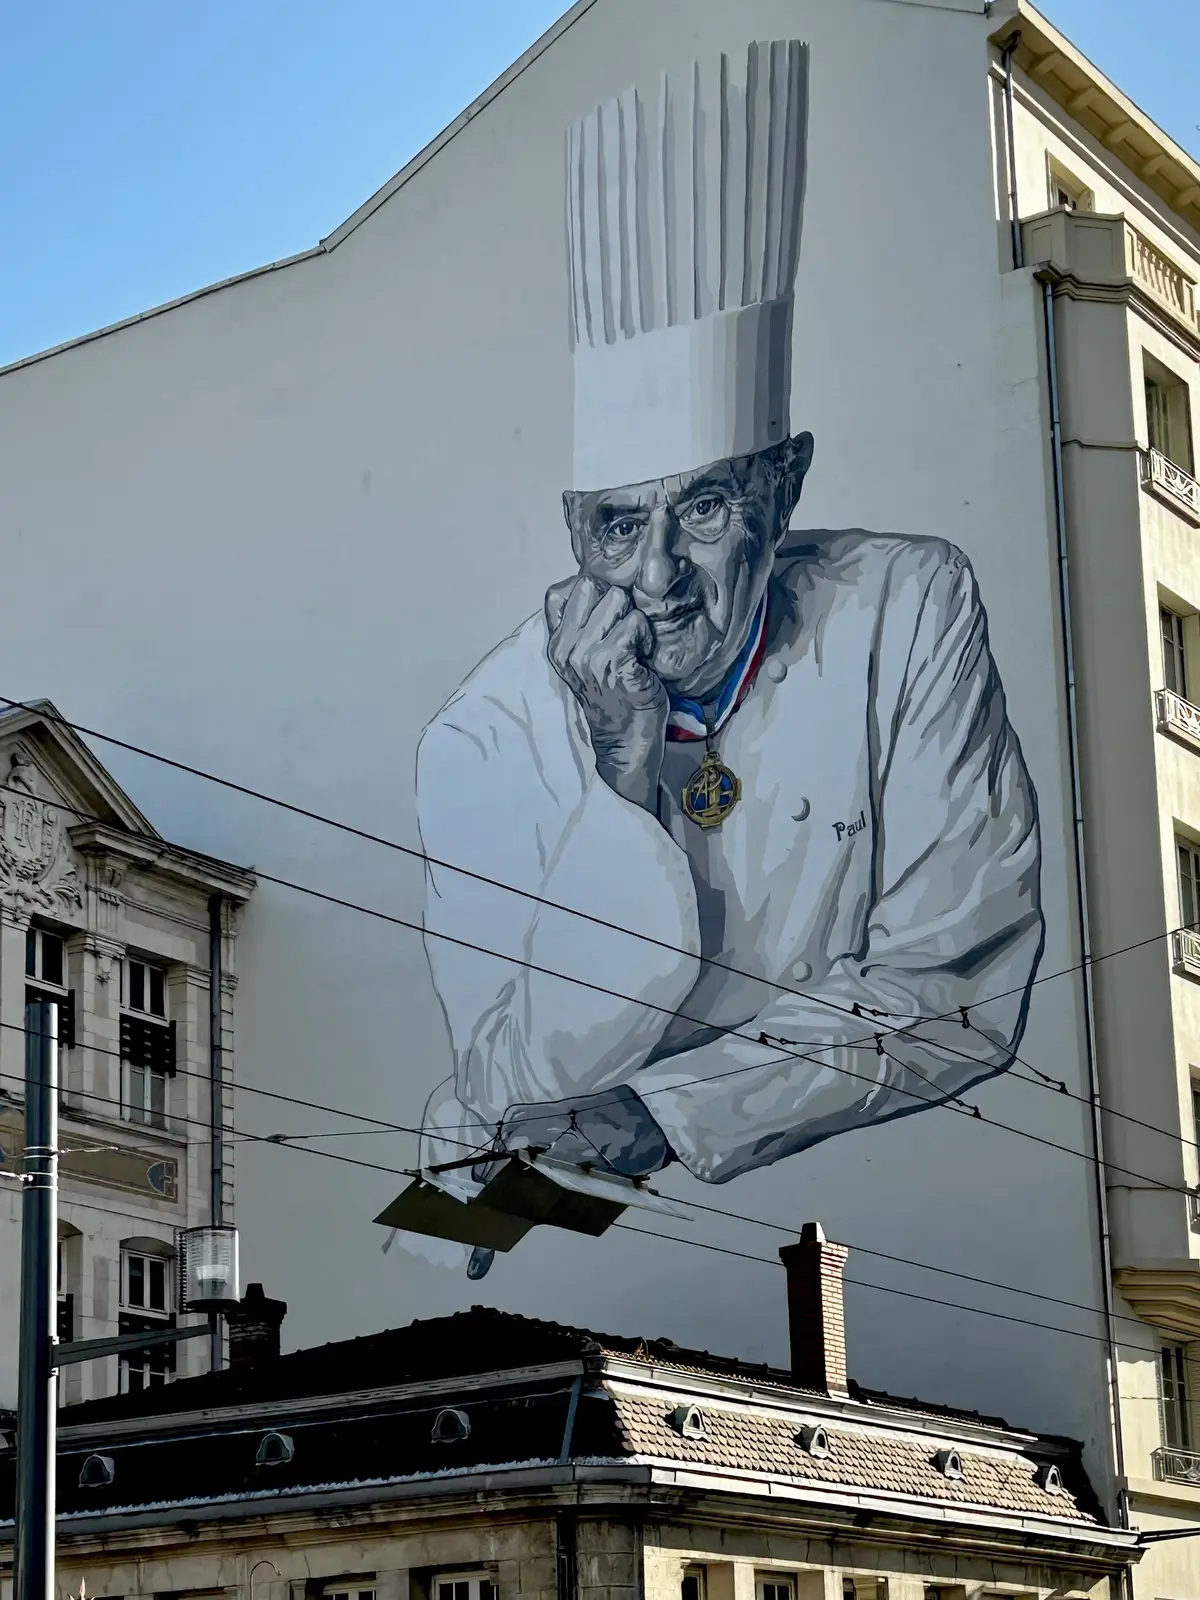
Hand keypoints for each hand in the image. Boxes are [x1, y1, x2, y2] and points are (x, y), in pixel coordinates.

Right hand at [545, 575, 667, 810]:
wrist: (625, 739)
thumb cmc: (612, 693)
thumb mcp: (583, 657)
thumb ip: (580, 625)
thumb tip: (591, 581)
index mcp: (556, 643)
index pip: (561, 591)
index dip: (591, 595)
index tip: (605, 617)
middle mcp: (567, 648)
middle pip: (595, 588)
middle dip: (617, 605)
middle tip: (625, 636)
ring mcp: (589, 657)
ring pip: (620, 603)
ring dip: (636, 622)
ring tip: (635, 649)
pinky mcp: (615, 664)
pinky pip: (636, 624)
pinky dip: (646, 638)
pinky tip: (643, 659)